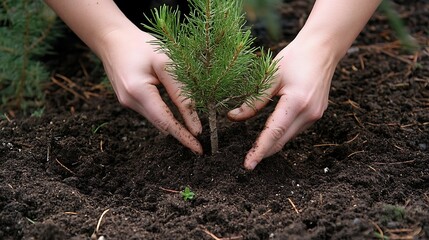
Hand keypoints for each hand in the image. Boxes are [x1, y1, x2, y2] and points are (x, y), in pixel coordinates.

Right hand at [99, 27, 202, 153]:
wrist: (112, 38)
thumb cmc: (141, 46)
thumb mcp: (166, 63)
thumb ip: (180, 90)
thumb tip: (192, 120)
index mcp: (138, 91)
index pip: (166, 121)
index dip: (183, 136)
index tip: (198, 149)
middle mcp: (130, 101)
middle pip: (161, 124)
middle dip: (180, 134)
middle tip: (199, 147)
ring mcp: (127, 102)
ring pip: (156, 119)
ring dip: (173, 124)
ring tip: (192, 131)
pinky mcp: (128, 100)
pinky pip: (151, 111)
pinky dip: (164, 114)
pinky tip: (175, 113)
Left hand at [228, 38, 337, 169]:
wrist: (322, 49)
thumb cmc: (294, 58)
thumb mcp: (270, 77)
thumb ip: (253, 100)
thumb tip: (233, 117)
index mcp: (297, 102)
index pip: (274, 133)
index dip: (259, 150)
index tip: (248, 165)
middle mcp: (309, 113)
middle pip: (282, 140)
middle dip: (264, 152)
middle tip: (247, 162)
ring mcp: (316, 115)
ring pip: (289, 137)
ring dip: (273, 143)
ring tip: (255, 148)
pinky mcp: (317, 114)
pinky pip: (295, 129)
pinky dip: (282, 134)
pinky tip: (271, 133)